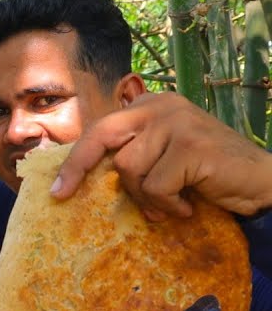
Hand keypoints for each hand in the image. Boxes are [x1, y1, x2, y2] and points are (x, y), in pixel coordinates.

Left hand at [52, 91, 271, 219]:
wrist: (261, 182)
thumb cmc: (207, 173)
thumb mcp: (163, 157)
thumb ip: (134, 154)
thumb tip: (82, 178)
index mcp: (151, 105)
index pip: (101, 128)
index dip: (76, 159)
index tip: (58, 189)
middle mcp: (161, 106)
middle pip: (102, 135)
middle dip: (78, 167)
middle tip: (63, 195)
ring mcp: (177, 123)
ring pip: (129, 169)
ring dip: (146, 197)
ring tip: (171, 204)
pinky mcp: (190, 146)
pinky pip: (155, 186)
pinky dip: (168, 204)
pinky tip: (188, 205)